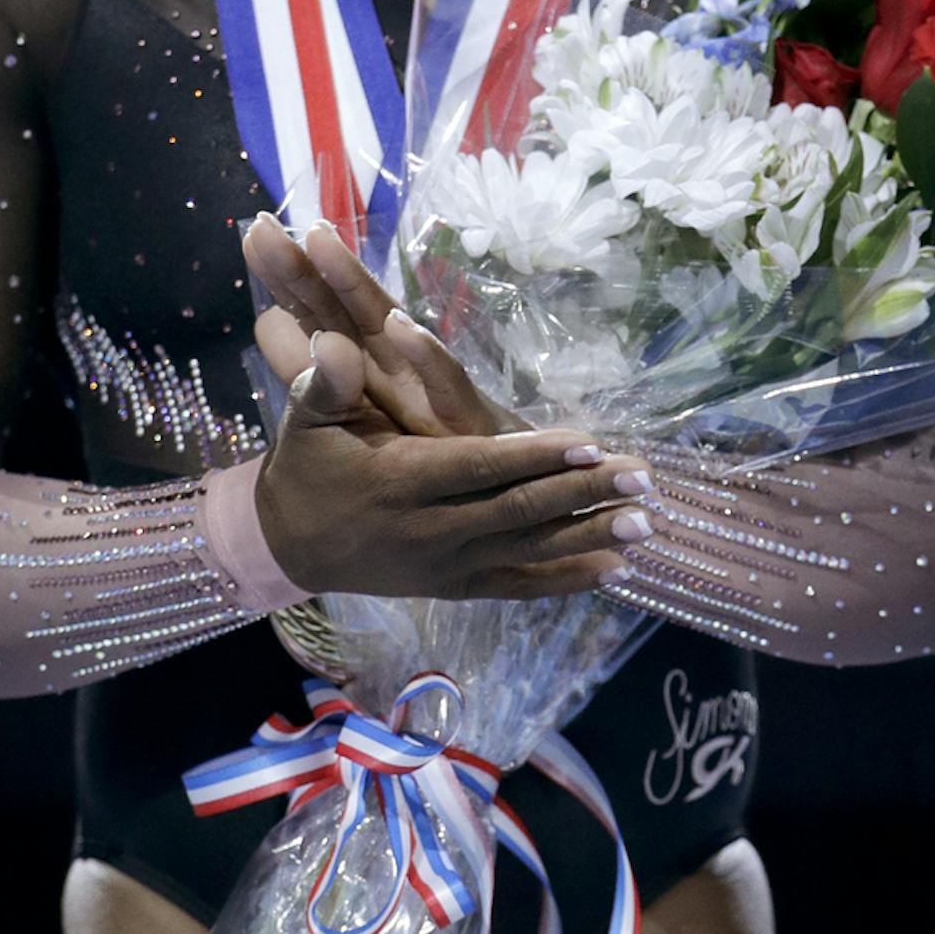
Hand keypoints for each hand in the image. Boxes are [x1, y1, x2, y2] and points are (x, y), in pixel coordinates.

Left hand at [244, 214, 519, 437]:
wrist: (506, 494)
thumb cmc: (432, 449)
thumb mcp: (359, 413)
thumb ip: (311, 372)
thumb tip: (264, 321)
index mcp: (368, 363)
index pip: (322, 312)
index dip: (289, 277)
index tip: (254, 233)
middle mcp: (397, 365)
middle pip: (346, 308)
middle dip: (308, 267)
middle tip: (265, 225)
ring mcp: (429, 389)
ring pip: (389, 331)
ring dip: (356, 286)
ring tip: (321, 242)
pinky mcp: (465, 422)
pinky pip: (445, 384)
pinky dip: (425, 353)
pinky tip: (399, 326)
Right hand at [252, 326, 655, 601]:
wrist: (289, 544)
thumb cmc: (306, 465)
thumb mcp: (305, 418)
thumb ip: (326, 382)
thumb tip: (335, 344)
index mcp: (400, 482)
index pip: (480, 467)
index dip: (536, 457)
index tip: (590, 440)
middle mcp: (430, 531)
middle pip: (519, 512)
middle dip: (584, 494)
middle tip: (642, 478)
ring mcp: (446, 567)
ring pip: (529, 553)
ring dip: (590, 538)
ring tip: (645, 525)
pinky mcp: (455, 588)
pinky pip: (519, 588)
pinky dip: (567, 581)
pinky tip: (616, 571)